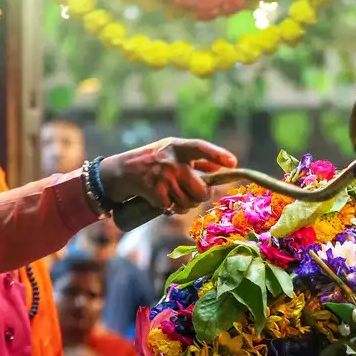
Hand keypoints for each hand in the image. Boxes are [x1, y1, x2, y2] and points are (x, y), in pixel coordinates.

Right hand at [98, 138, 236, 212]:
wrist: (121, 172)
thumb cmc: (152, 162)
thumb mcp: (171, 152)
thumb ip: (195, 160)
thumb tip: (220, 169)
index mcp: (177, 147)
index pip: (200, 147)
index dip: (217, 155)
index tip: (233, 163)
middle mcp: (171, 160)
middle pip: (201, 189)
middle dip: (200, 197)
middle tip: (193, 195)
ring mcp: (163, 177)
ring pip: (188, 202)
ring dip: (184, 204)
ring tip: (173, 195)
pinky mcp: (155, 192)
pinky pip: (173, 208)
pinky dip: (169, 207)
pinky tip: (162, 199)